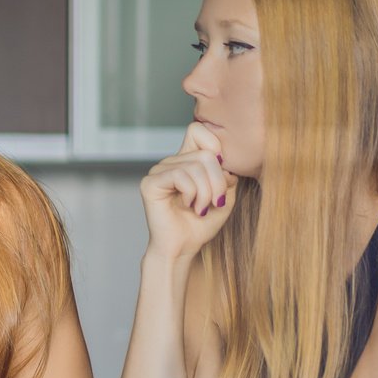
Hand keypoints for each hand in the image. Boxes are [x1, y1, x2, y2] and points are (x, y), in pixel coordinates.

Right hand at [140, 121, 237, 260]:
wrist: (183, 247)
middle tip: (214, 202)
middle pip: (205, 152)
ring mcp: (158, 171)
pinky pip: (180, 175)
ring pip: (195, 165)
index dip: (216, 146)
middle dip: (217, 180)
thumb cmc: (201, 224)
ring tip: (202, 208)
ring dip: (206, 191)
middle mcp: (170, 162)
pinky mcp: (150, 183)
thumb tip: (222, 160)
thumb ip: (226, 173)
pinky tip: (188, 206)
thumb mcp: (224, 195)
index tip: (222, 175)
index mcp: (186, 160)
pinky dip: (191, 193)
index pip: (198, 130)